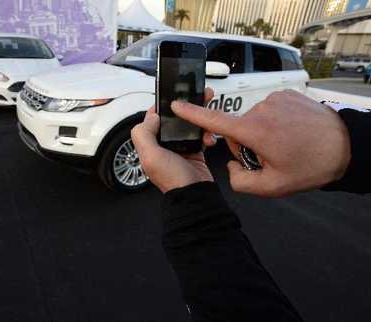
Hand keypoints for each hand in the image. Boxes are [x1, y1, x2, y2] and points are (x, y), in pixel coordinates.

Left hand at [131, 89, 214, 192]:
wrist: (196, 196)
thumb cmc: (173, 180)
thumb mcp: (151, 156)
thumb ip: (144, 134)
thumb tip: (151, 116)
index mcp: (150, 144)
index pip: (152, 119)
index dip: (162, 107)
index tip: (173, 97)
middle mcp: (163, 145)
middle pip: (172, 119)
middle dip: (185, 108)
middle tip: (196, 98)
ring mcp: (179, 148)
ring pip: (188, 125)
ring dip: (198, 119)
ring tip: (207, 114)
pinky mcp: (194, 151)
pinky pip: (200, 135)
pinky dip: (206, 133)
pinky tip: (209, 138)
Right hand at [171, 90, 350, 197]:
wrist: (347, 146)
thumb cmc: (311, 166)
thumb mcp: (272, 186)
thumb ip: (240, 182)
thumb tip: (232, 167)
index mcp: (254, 131)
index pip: (214, 120)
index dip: (192, 113)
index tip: (176, 105)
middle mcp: (260, 110)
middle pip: (237, 129)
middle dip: (247, 144)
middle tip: (271, 157)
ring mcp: (274, 99)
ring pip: (253, 120)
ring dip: (262, 133)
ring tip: (286, 145)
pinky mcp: (285, 94)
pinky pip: (268, 110)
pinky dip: (274, 122)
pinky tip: (291, 133)